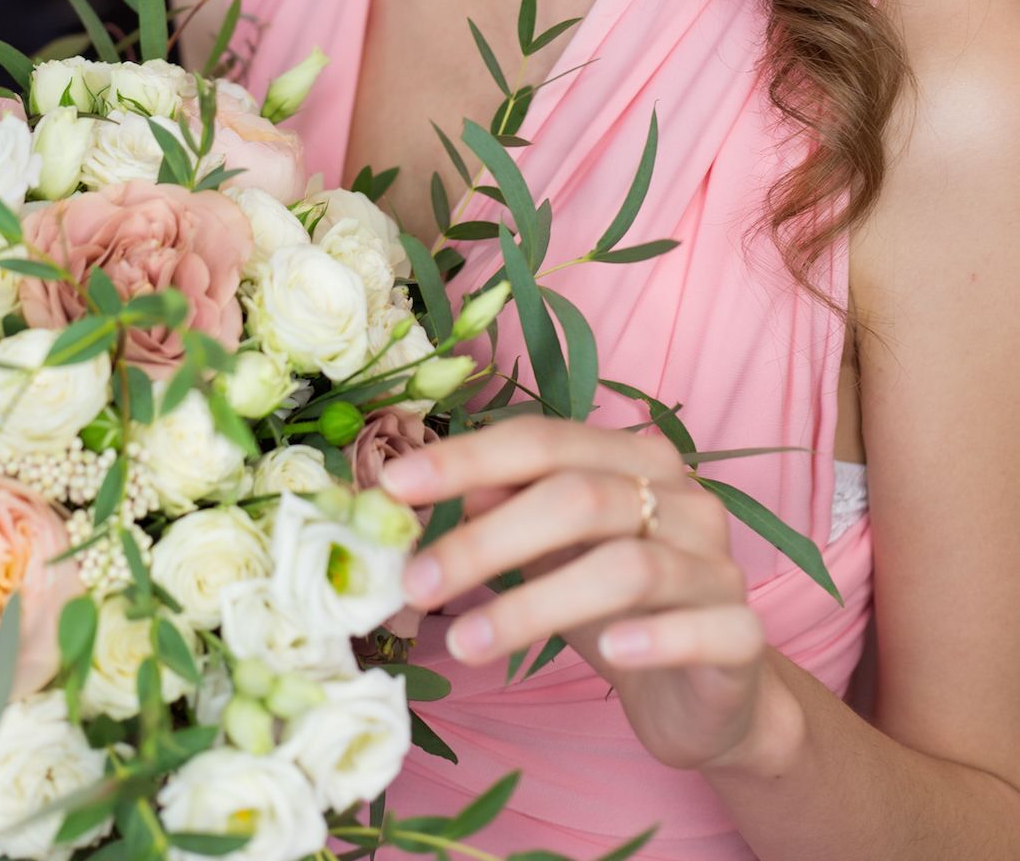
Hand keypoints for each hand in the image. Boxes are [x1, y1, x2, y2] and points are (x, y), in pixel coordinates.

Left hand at [380, 413, 770, 773]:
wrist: (710, 694)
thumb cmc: (617, 609)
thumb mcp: (551, 554)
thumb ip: (503, 508)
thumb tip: (420, 482)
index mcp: (634, 461)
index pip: (543, 442)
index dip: (467, 460)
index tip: (394, 487)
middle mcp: (683, 498)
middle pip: (578, 498)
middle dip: (486, 540)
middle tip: (414, 583)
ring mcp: (717, 564)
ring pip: (627, 567)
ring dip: (535, 605)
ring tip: (466, 644)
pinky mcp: (742, 635)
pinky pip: (702, 627)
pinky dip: (652, 637)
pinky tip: (609, 652)